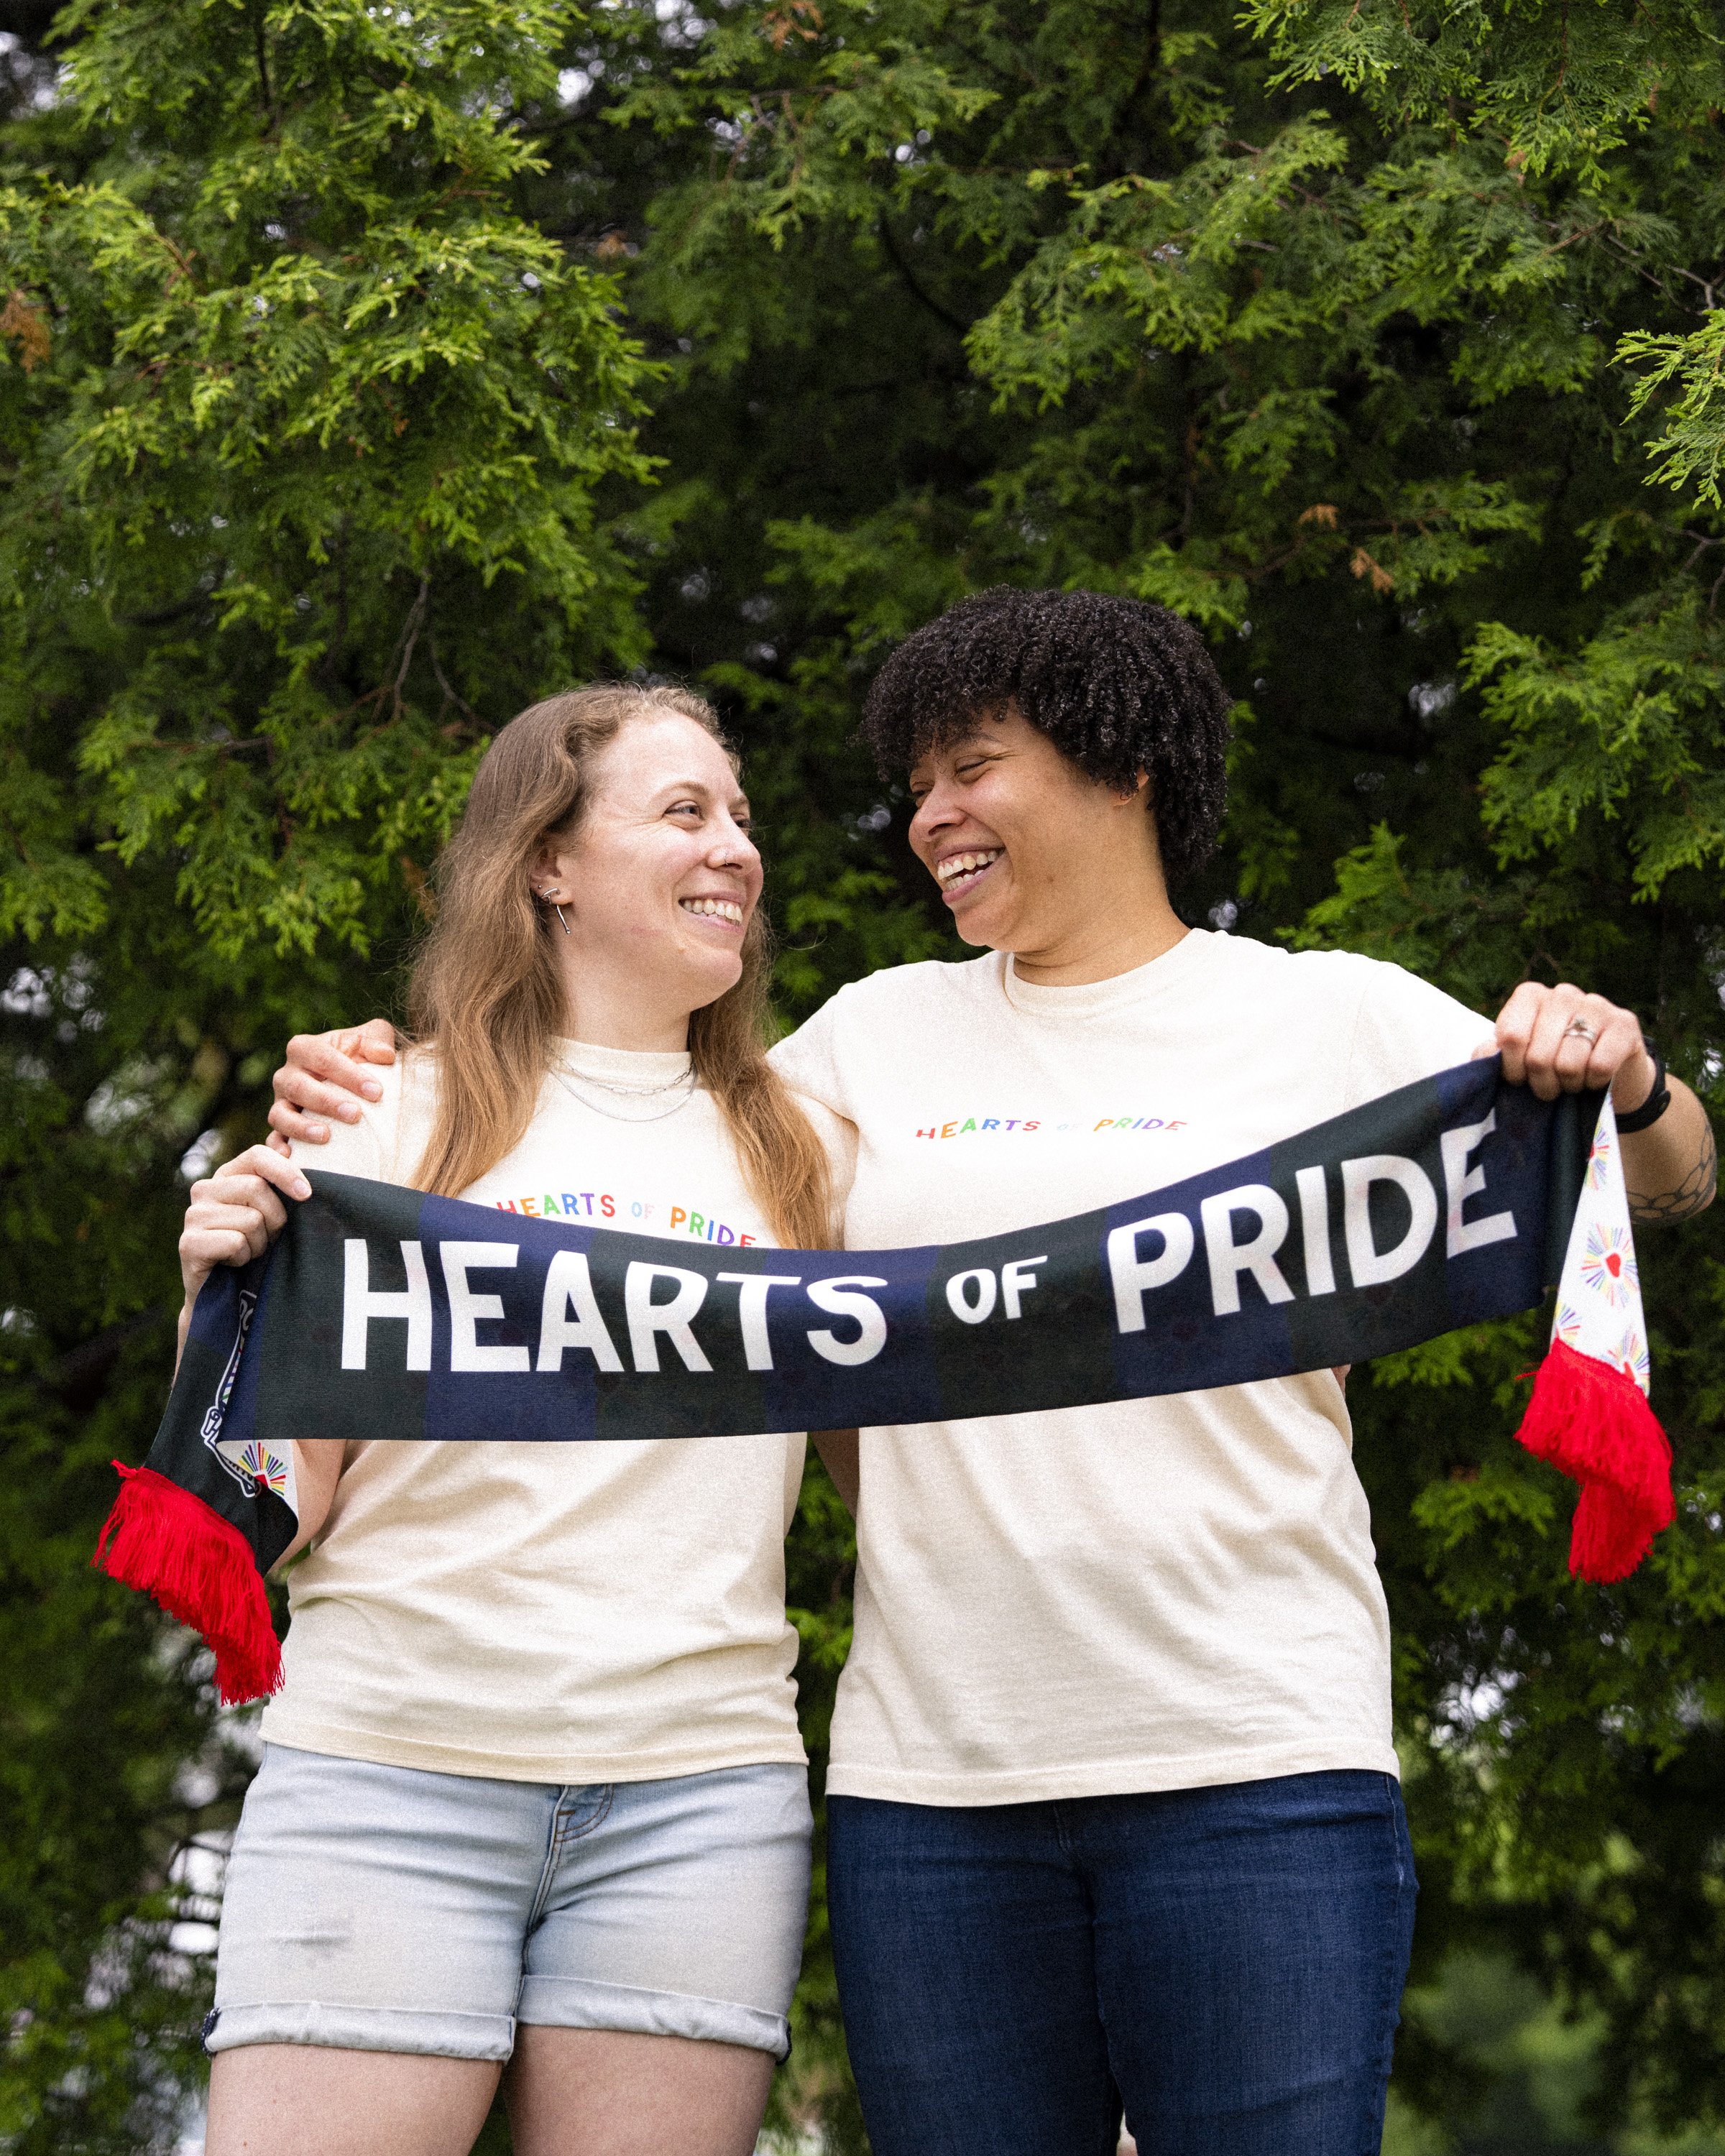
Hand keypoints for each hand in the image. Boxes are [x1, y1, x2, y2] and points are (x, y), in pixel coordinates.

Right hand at [179, 1144, 310, 1310]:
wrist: (227, 1294)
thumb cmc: (256, 1246)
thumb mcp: (273, 1211)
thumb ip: (279, 1179)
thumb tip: (287, 1146)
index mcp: (227, 1175)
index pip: (257, 1155)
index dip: (285, 1171)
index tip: (306, 1194)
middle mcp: (204, 1189)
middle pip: (256, 1188)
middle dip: (275, 1219)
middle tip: (268, 1237)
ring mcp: (192, 1215)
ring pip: (250, 1219)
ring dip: (260, 1243)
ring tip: (249, 1251)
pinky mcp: (188, 1243)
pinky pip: (236, 1243)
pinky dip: (245, 1257)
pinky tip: (235, 1263)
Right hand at [266, 1018, 396, 1151]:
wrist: (349, 1085)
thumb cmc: (361, 1060)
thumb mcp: (370, 1041)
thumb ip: (378, 1040)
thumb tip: (385, 1056)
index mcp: (305, 1048)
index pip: (323, 1057)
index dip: (349, 1074)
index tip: (376, 1092)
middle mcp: (287, 1075)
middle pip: (299, 1086)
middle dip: (327, 1101)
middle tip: (355, 1114)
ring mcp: (280, 1102)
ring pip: (280, 1114)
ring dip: (301, 1127)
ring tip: (325, 1136)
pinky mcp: (279, 1128)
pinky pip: (272, 1140)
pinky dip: (278, 1148)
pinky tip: (290, 1157)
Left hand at [1487, 982, 1657, 1109]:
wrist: (1609, 1069)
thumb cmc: (1553, 1061)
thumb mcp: (1519, 1057)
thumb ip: (1494, 1055)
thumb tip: (1485, 1054)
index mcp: (1530, 995)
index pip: (1510, 1037)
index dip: (1512, 1069)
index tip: (1519, 1079)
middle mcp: (1562, 993)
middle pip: (1538, 1055)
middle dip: (1541, 1084)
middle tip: (1549, 1088)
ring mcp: (1596, 1005)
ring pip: (1569, 1064)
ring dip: (1568, 1085)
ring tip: (1571, 1083)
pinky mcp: (1624, 1023)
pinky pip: (1600, 1066)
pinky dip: (1594, 1082)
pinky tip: (1594, 1078)